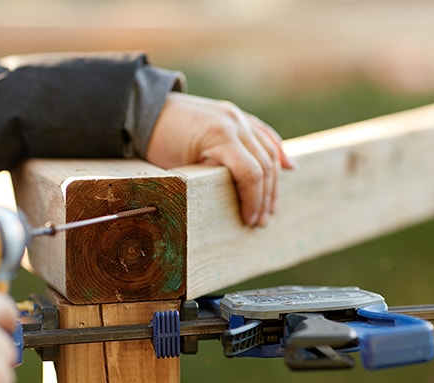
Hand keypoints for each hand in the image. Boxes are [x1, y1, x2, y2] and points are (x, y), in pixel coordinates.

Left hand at [146, 92, 294, 226]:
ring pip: (269, 151)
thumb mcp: (178, 166)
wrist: (147, 109)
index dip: (254, 201)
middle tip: (260, 221)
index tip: (250, 220)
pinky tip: (286, 168)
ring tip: (270, 206)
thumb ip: (208, 180)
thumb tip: (231, 204)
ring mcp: (238, 116)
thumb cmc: (157, 142)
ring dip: (273, 181)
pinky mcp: (237, 115)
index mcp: (220, 135)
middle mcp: (235, 122)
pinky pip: (264, 135)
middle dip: (265, 197)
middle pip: (265, 165)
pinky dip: (276, 152)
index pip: (251, 173)